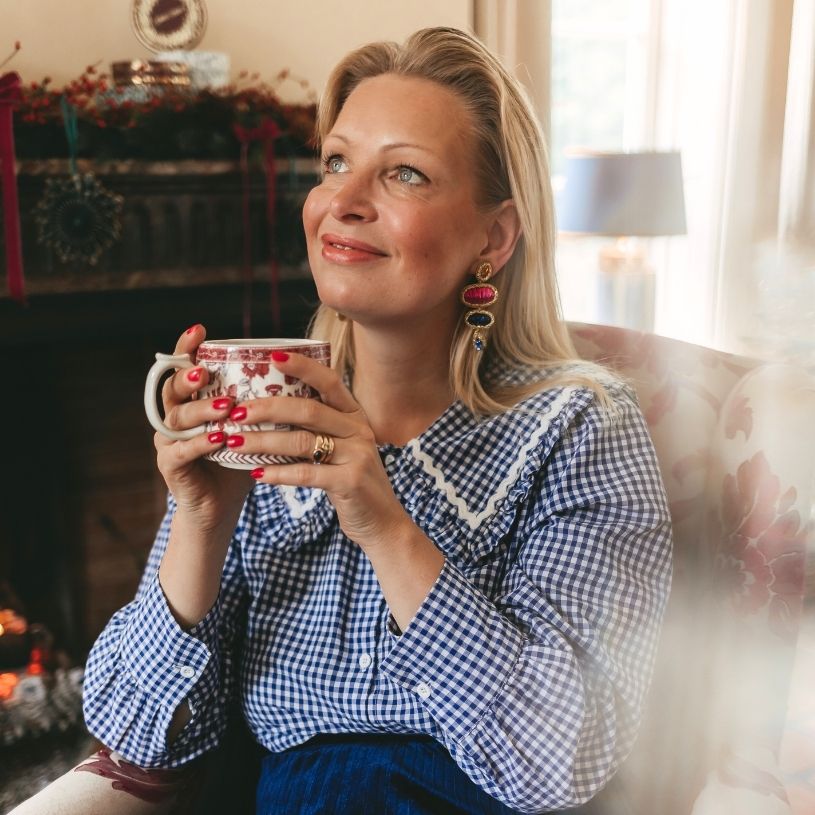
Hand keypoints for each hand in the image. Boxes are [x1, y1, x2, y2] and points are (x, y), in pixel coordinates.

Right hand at [154, 324, 252, 531]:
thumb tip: (299, 368)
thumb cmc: (239, 459)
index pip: (183, 367)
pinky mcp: (170, 468)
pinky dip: (199, 444)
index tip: (199, 330)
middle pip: (171, 389)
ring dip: (200, 410)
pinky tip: (218, 438)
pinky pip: (181, 452)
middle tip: (206, 372)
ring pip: (177, 419)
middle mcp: (175, 417)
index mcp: (191, 401)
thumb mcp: (251, 425)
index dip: (186, 347)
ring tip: (224, 405)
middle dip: (187, 377)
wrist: (221, 506)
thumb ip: (262, 399)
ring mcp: (168, 442)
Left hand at [228, 351, 410, 550]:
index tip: (271, 356)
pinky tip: (256, 474)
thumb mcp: (341, 447)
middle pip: (308, 409)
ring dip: (263, 442)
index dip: (302, 366)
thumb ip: (316, 428)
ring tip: (234, 442)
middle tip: (236, 411)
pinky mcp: (350, 482)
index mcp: (354, 415)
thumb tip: (266, 408)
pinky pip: (306, 473)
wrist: (381, 522)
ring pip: (302, 442)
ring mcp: (357, 455)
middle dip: (267, 408)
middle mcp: (358, 430)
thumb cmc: (350, 480)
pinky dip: (278, 473)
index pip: (329, 381)